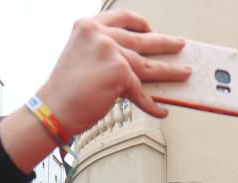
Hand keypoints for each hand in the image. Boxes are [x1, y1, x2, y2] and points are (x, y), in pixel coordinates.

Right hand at [36, 10, 189, 132]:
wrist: (53, 110)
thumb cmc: (65, 91)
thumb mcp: (81, 58)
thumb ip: (104, 53)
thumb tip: (137, 62)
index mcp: (87, 26)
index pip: (122, 17)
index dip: (140, 23)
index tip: (151, 29)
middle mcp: (99, 34)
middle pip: (141, 39)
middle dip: (165, 43)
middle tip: (180, 45)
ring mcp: (111, 51)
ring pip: (148, 64)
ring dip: (170, 71)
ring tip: (184, 73)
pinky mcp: (119, 72)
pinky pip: (141, 91)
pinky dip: (152, 104)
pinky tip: (161, 109)